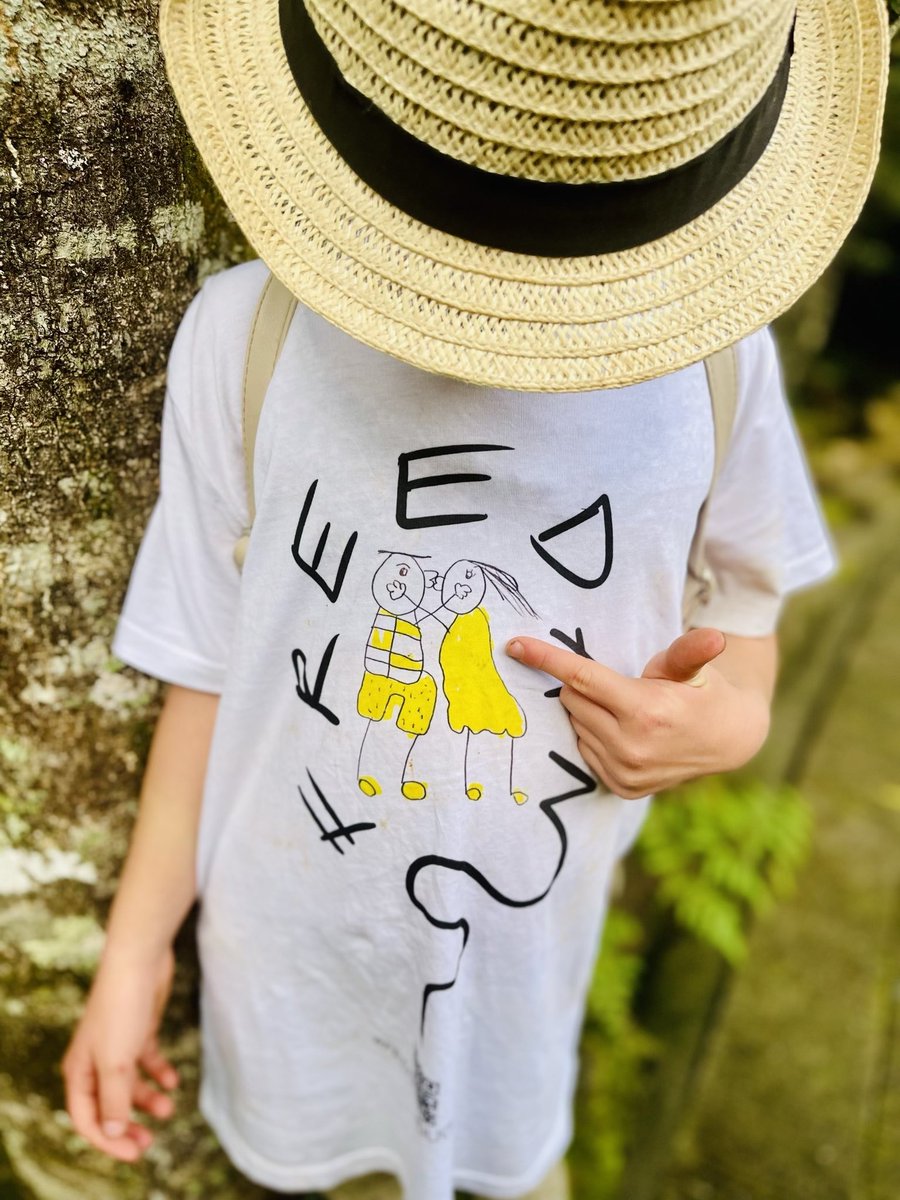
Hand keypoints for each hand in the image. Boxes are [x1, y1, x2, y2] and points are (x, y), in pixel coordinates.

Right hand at [62, 944, 178, 1161]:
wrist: (139, 959)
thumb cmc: (121, 1008)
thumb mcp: (117, 1062)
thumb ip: (115, 1099)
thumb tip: (113, 1132)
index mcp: (79, 1070)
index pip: (86, 1117)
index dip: (106, 1140)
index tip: (133, 1153)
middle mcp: (95, 1060)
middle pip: (109, 1104)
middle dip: (127, 1126)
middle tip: (150, 1143)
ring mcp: (118, 1044)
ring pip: (130, 1085)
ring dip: (146, 1100)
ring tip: (168, 1108)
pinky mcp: (139, 1029)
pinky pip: (147, 1061)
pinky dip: (158, 1073)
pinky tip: (173, 1080)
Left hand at [507, 627, 771, 798]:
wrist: (727, 741)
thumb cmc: (702, 693)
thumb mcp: (694, 668)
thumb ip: (689, 650)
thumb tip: (714, 636)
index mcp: (645, 711)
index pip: (582, 678)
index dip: (546, 658)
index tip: (514, 645)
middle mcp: (631, 746)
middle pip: (572, 700)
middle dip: (583, 686)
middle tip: (615, 684)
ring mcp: (624, 772)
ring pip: (575, 725)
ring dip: (588, 711)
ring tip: (625, 709)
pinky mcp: (621, 787)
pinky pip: (584, 750)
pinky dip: (594, 735)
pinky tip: (622, 731)